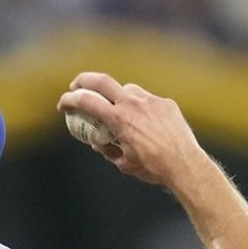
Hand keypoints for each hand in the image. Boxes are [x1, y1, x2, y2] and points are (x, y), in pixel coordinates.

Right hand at [57, 72, 207, 188]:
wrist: (185, 164)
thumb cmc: (153, 167)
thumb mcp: (123, 163)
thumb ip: (107, 149)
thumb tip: (99, 142)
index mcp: (119, 119)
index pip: (86, 102)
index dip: (69, 101)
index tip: (63, 105)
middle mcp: (133, 104)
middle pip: (102, 81)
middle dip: (84, 80)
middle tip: (76, 86)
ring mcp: (151, 101)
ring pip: (127, 90)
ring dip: (116, 96)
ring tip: (116, 111)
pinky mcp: (165, 104)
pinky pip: (147, 100)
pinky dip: (139, 108)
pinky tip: (144, 123)